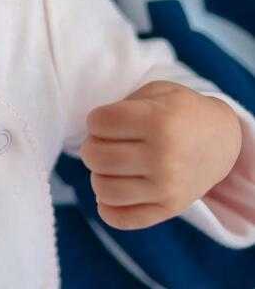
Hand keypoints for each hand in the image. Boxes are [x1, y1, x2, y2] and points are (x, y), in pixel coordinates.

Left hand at [79, 79, 242, 230]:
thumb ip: (119, 109)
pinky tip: (115, 189)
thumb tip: (91, 142)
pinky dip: (107, 207)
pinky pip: (119, 218)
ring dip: (99, 175)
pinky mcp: (169, 209)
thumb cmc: (177, 112)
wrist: (221, 139)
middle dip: (92, 147)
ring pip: (102, 189)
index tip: (111, 121)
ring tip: (114, 166)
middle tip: (108, 143)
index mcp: (158, 122)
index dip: (97, 120)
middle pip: (94, 157)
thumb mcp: (154, 94)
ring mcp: (167, 188)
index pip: (97, 123)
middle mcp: (164, 158)